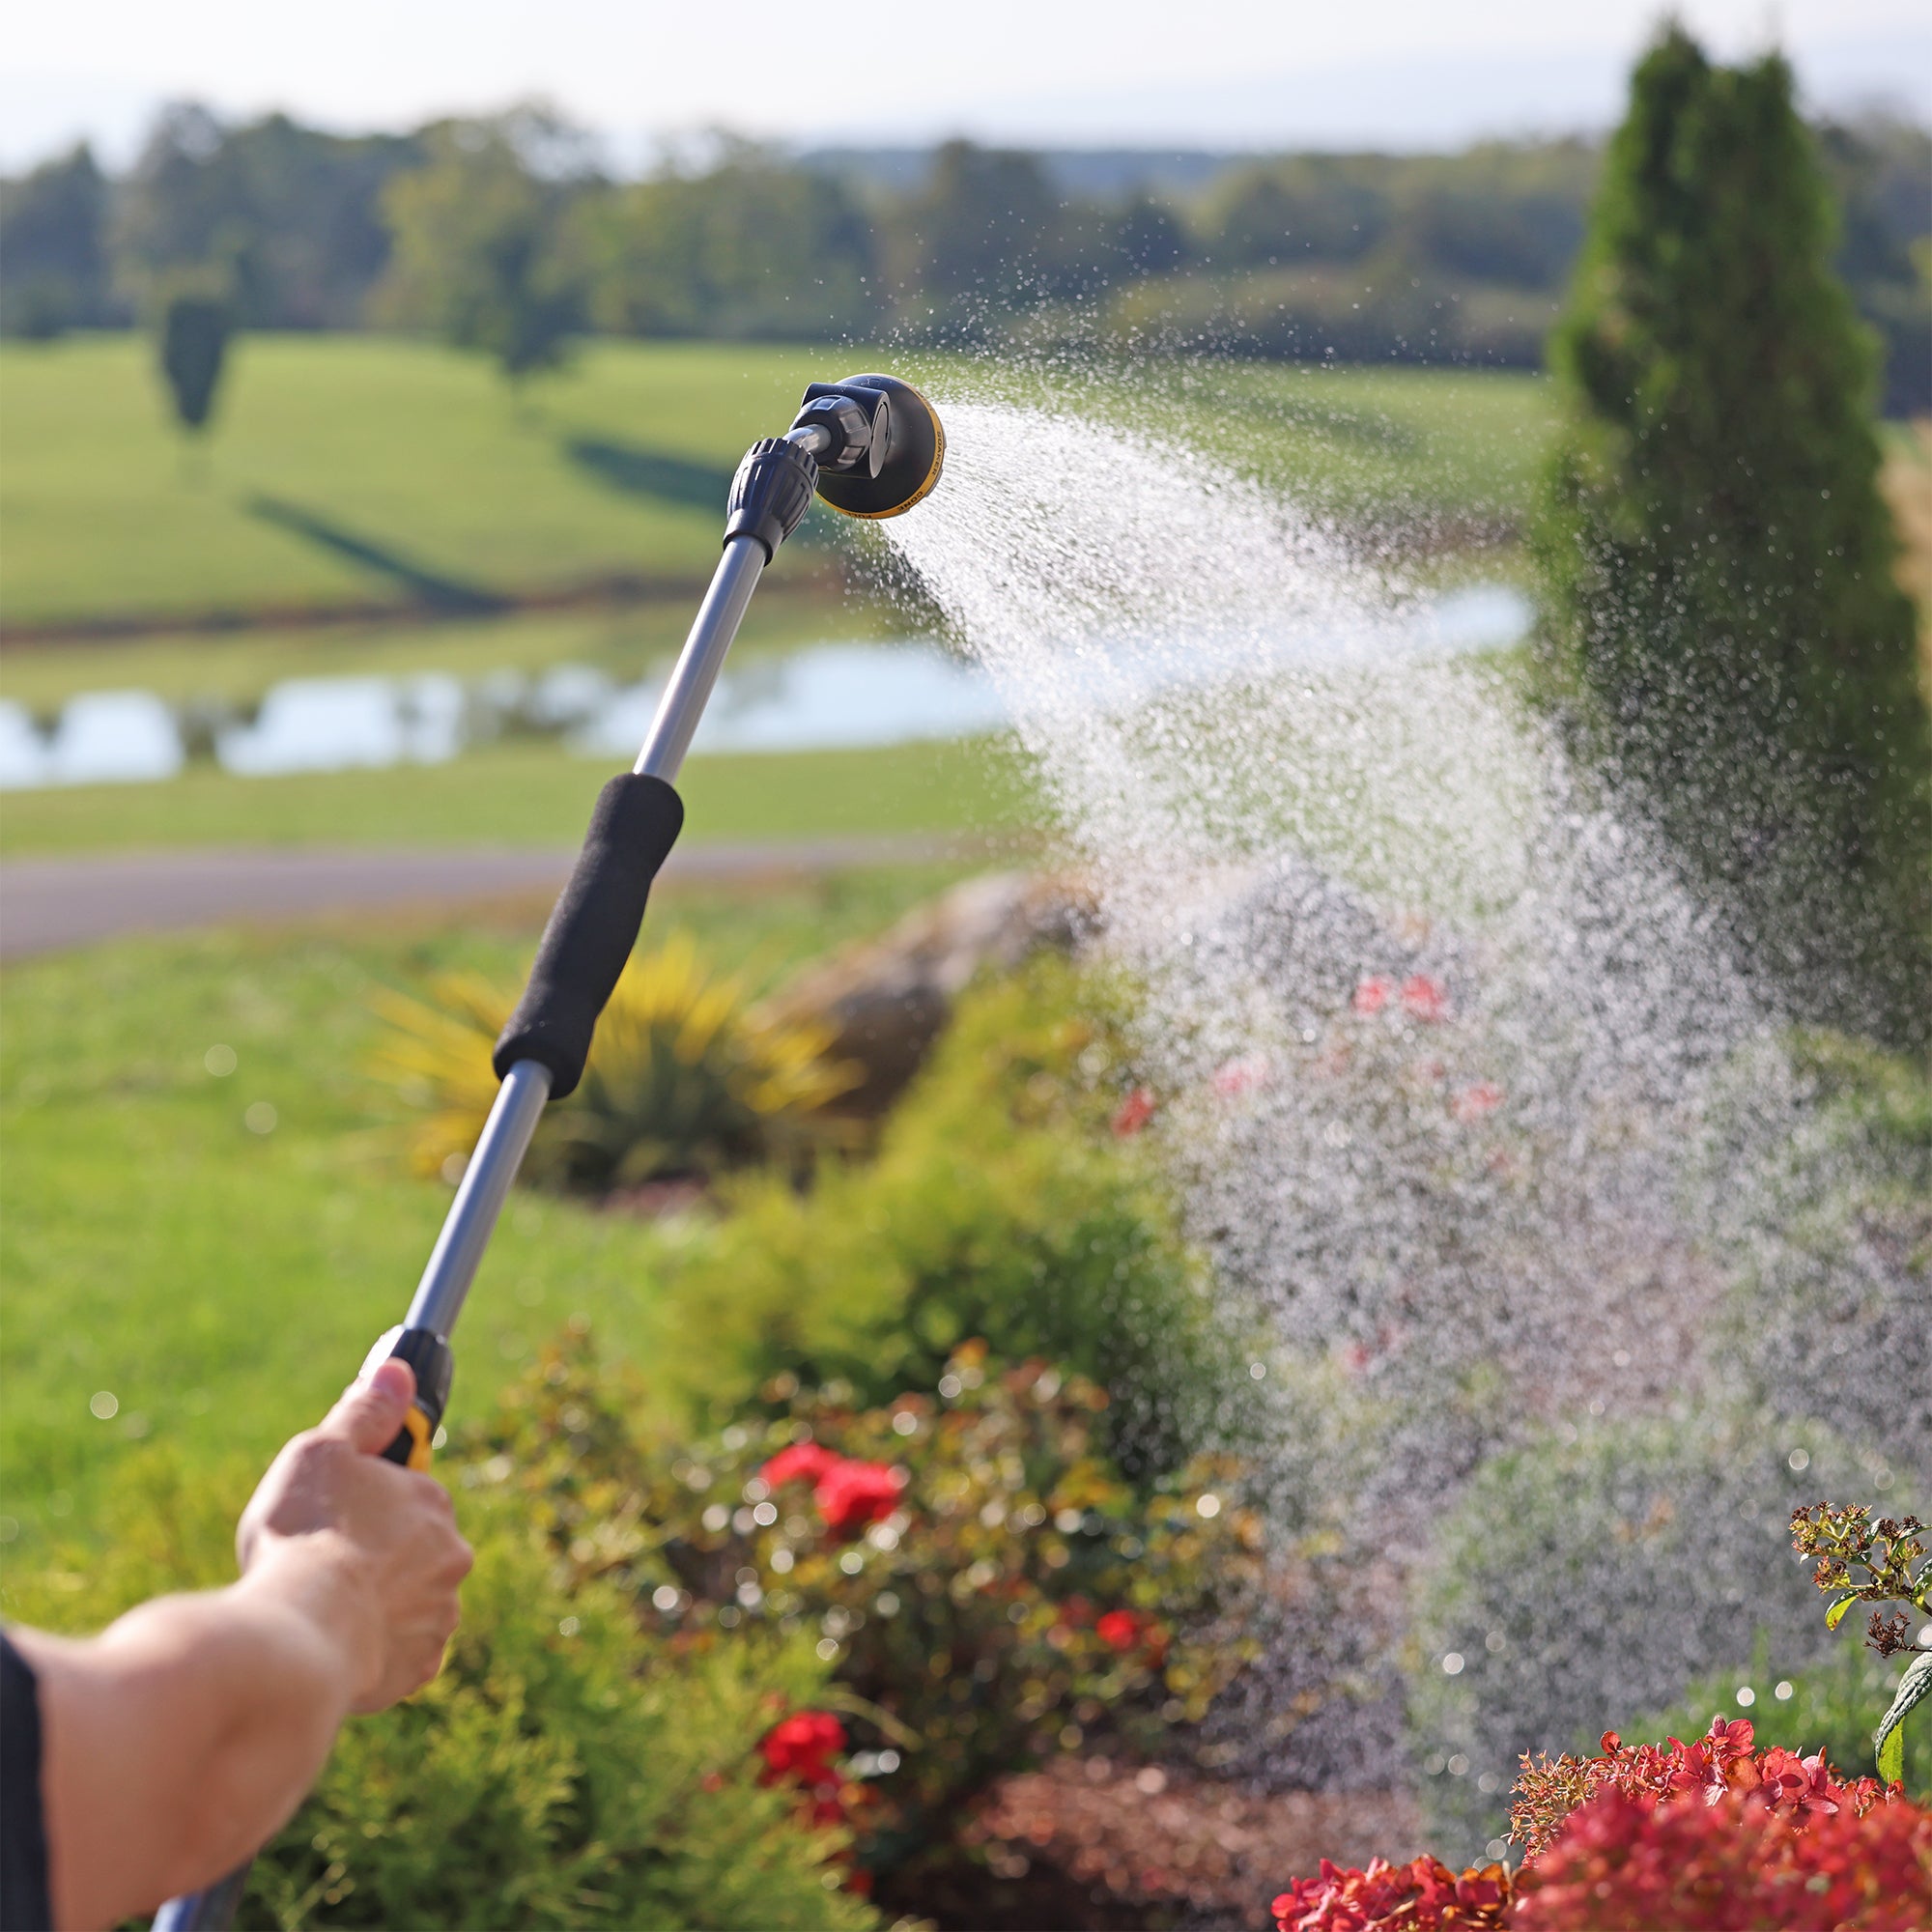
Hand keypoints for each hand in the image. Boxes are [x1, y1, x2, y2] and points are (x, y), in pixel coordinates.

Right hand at [236, 1360, 472, 1711]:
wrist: (296, 1635)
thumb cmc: (303, 1535)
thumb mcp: (322, 1452)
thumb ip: (365, 1412)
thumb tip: (399, 1369)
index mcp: (432, 1502)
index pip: (408, 1496)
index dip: (366, 1506)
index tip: (332, 1519)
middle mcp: (450, 1558)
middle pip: (413, 1551)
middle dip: (376, 1556)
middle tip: (322, 1564)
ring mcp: (438, 1617)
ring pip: (407, 1604)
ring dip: (375, 1605)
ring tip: (323, 1607)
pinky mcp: (417, 1670)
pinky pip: (397, 1655)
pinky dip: (372, 1652)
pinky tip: (335, 1644)